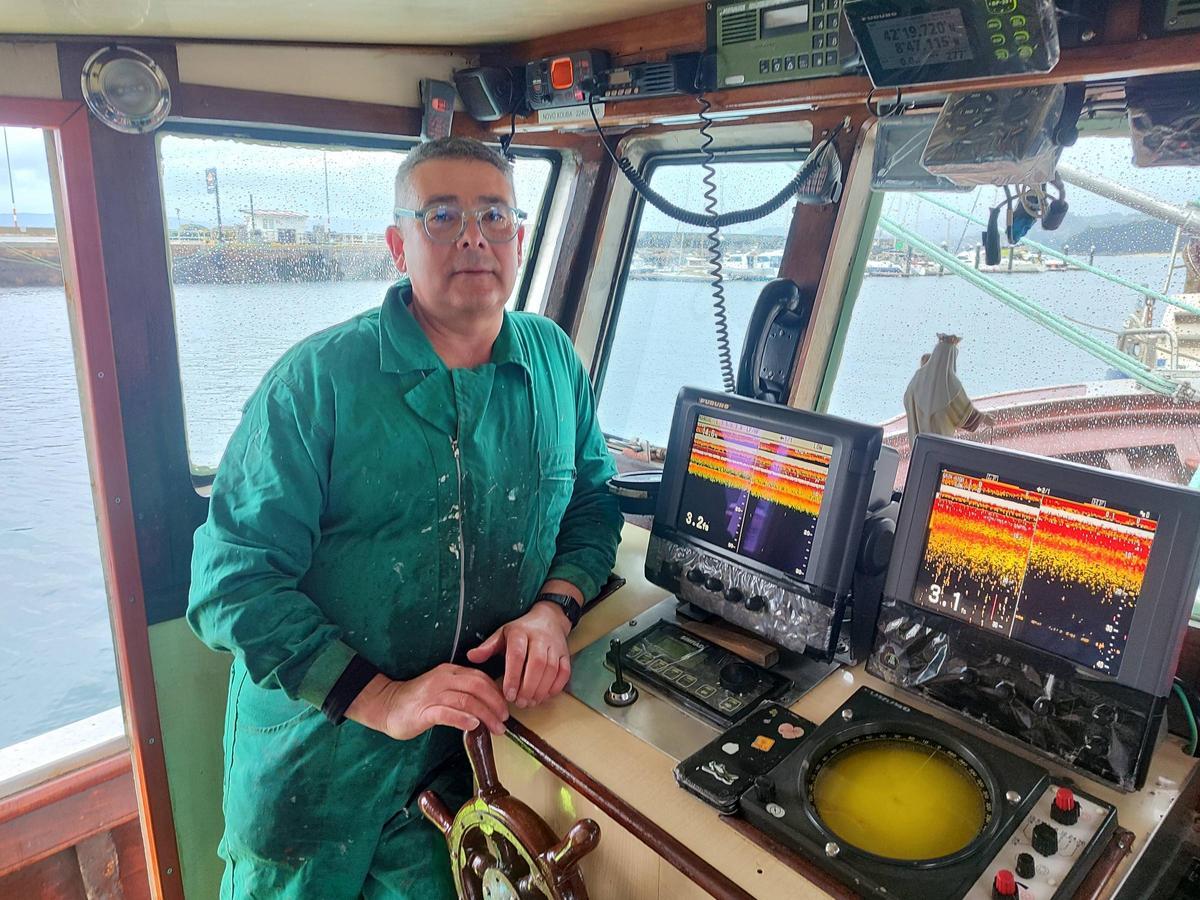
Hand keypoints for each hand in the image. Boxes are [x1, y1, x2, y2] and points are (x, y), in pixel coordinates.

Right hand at [345, 666, 508, 739]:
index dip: (496, 692)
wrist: (387, 705)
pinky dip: (463, 719)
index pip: (480, 677)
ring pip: (467, 700)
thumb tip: (489, 706)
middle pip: (477, 686)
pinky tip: (474, 726)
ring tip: (496, 728)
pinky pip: (447, 713)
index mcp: (450, 672)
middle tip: (504, 719)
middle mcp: (443, 679)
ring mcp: (433, 694)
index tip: (505, 707)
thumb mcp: (443, 690)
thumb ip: (463, 693)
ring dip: (486, 715)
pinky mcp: (423, 711)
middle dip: (495, 703)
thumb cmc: (418, 701)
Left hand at [467, 603, 572, 708]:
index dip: (513, 677)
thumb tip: (471, 657)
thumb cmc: (521, 631)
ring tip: (530, 702)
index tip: (508, 694)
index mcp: (520, 633)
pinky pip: (564, 672)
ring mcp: (555, 646)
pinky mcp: (566, 654)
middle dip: (529, 686)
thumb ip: (488, 647)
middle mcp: (540, 638)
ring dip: (541, 690)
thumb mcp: (502, 634)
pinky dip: (556, 687)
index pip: (517, 655)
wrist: (549, 619)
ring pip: (552, 670)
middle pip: (538, 664)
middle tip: (520, 703)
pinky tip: (545, 696)